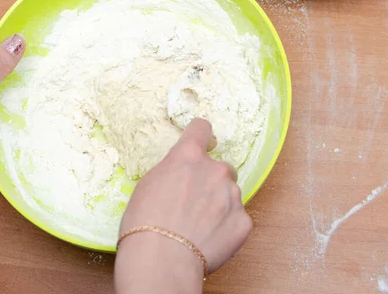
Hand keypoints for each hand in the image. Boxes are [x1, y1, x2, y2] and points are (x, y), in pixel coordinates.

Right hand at [115, 118, 252, 292]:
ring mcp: (232, 196)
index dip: (201, 135)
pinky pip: (237, 219)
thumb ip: (173, 172)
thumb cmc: (144, 223)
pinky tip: (208, 240)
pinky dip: (226, 228)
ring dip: (219, 205)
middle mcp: (215, 171)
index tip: (202, 141)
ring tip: (198, 227)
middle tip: (193, 204)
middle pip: (221, 168)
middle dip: (211, 182)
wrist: (161, 258)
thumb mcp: (148, 185)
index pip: (201, 129)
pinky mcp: (243, 222)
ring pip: (230, 195)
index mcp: (188, 157)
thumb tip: (181, 176)